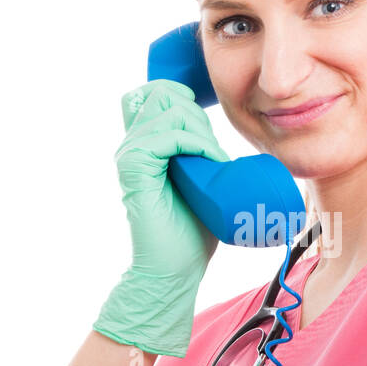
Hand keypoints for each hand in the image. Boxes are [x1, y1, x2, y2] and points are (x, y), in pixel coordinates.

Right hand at [93, 79, 229, 357]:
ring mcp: (130, 156)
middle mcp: (133, 146)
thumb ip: (205, 162)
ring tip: (215, 161)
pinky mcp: (134, 170)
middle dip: (197, 114)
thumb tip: (235, 152)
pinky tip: (210, 162)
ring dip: (200, 130)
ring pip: (167, 111)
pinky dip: (194, 144)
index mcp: (145, 146)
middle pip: (162, 95)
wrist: (175, 270)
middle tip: (215, 152)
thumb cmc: (191, 233)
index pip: (156, 95)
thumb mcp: (203, 185)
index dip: (183, 100)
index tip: (208, 130)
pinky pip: (164, 137)